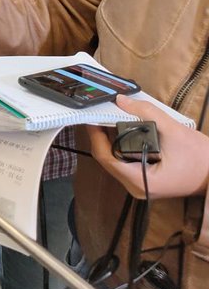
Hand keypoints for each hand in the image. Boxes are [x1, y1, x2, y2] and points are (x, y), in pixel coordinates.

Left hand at [87, 96, 208, 200]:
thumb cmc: (201, 157)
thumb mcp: (174, 131)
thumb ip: (146, 113)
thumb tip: (121, 100)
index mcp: (141, 181)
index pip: (106, 157)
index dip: (95, 136)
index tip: (91, 117)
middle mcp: (136, 188)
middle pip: (107, 160)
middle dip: (102, 136)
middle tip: (100, 114)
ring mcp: (140, 186)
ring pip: (114, 161)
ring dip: (111, 140)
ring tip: (109, 119)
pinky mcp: (144, 181)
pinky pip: (124, 163)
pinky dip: (121, 147)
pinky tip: (122, 131)